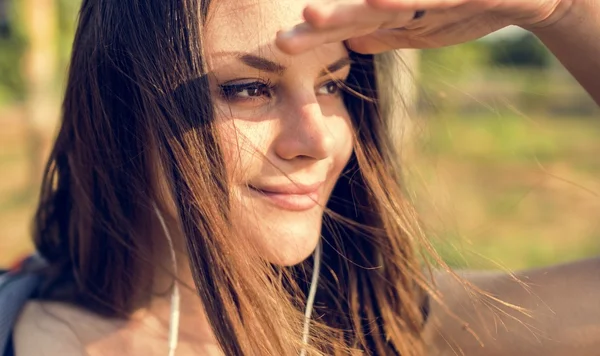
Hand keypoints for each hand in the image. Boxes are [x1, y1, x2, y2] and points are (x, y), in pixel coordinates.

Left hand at [275, 0, 567, 54]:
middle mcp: (403, 1)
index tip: (281, 47)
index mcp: (394, 14)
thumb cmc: (467, 7)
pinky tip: (377, 4)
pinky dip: (402, 3)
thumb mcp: (422, 28)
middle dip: (322, 24)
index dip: (314, 37)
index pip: (348, 26)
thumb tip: (351, 44)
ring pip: (387, 4)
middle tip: (282, 41)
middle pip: (357, 12)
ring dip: (350, 10)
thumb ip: (387, 33)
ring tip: (312, 17)